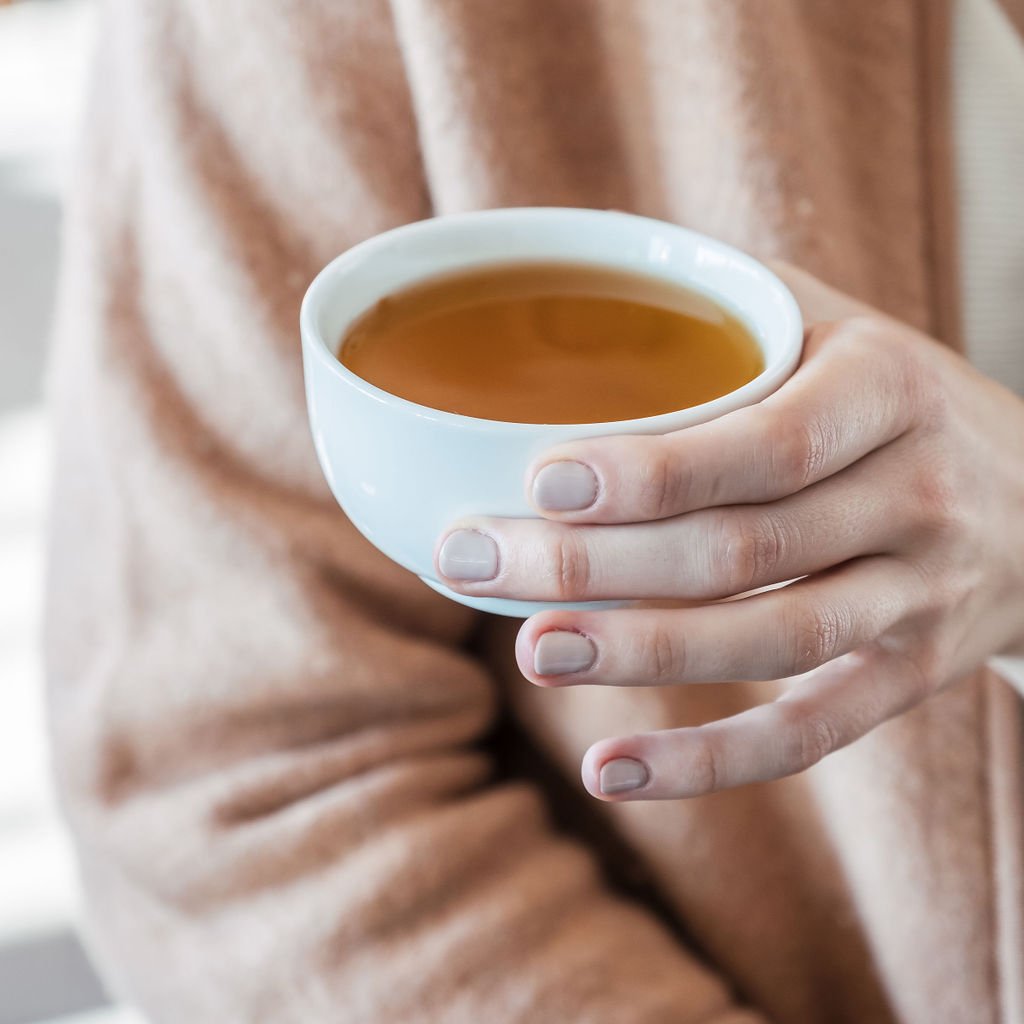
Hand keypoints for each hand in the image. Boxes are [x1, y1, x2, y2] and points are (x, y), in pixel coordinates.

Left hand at [434, 264, 1023, 800]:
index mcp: (884, 391)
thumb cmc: (893, 402)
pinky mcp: (912, 675)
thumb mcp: (840, 326)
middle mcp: (912, 497)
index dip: (651, 472)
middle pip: (742, 551)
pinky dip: (710, 760)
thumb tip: (576, 267)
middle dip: (595, 566)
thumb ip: (731, 303)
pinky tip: (612, 768)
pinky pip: (811, 733)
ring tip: (532, 655)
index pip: (764, 444)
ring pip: (771, 642)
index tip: (536, 479)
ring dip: (643, 656)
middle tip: (472, 562)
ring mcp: (918, 598)